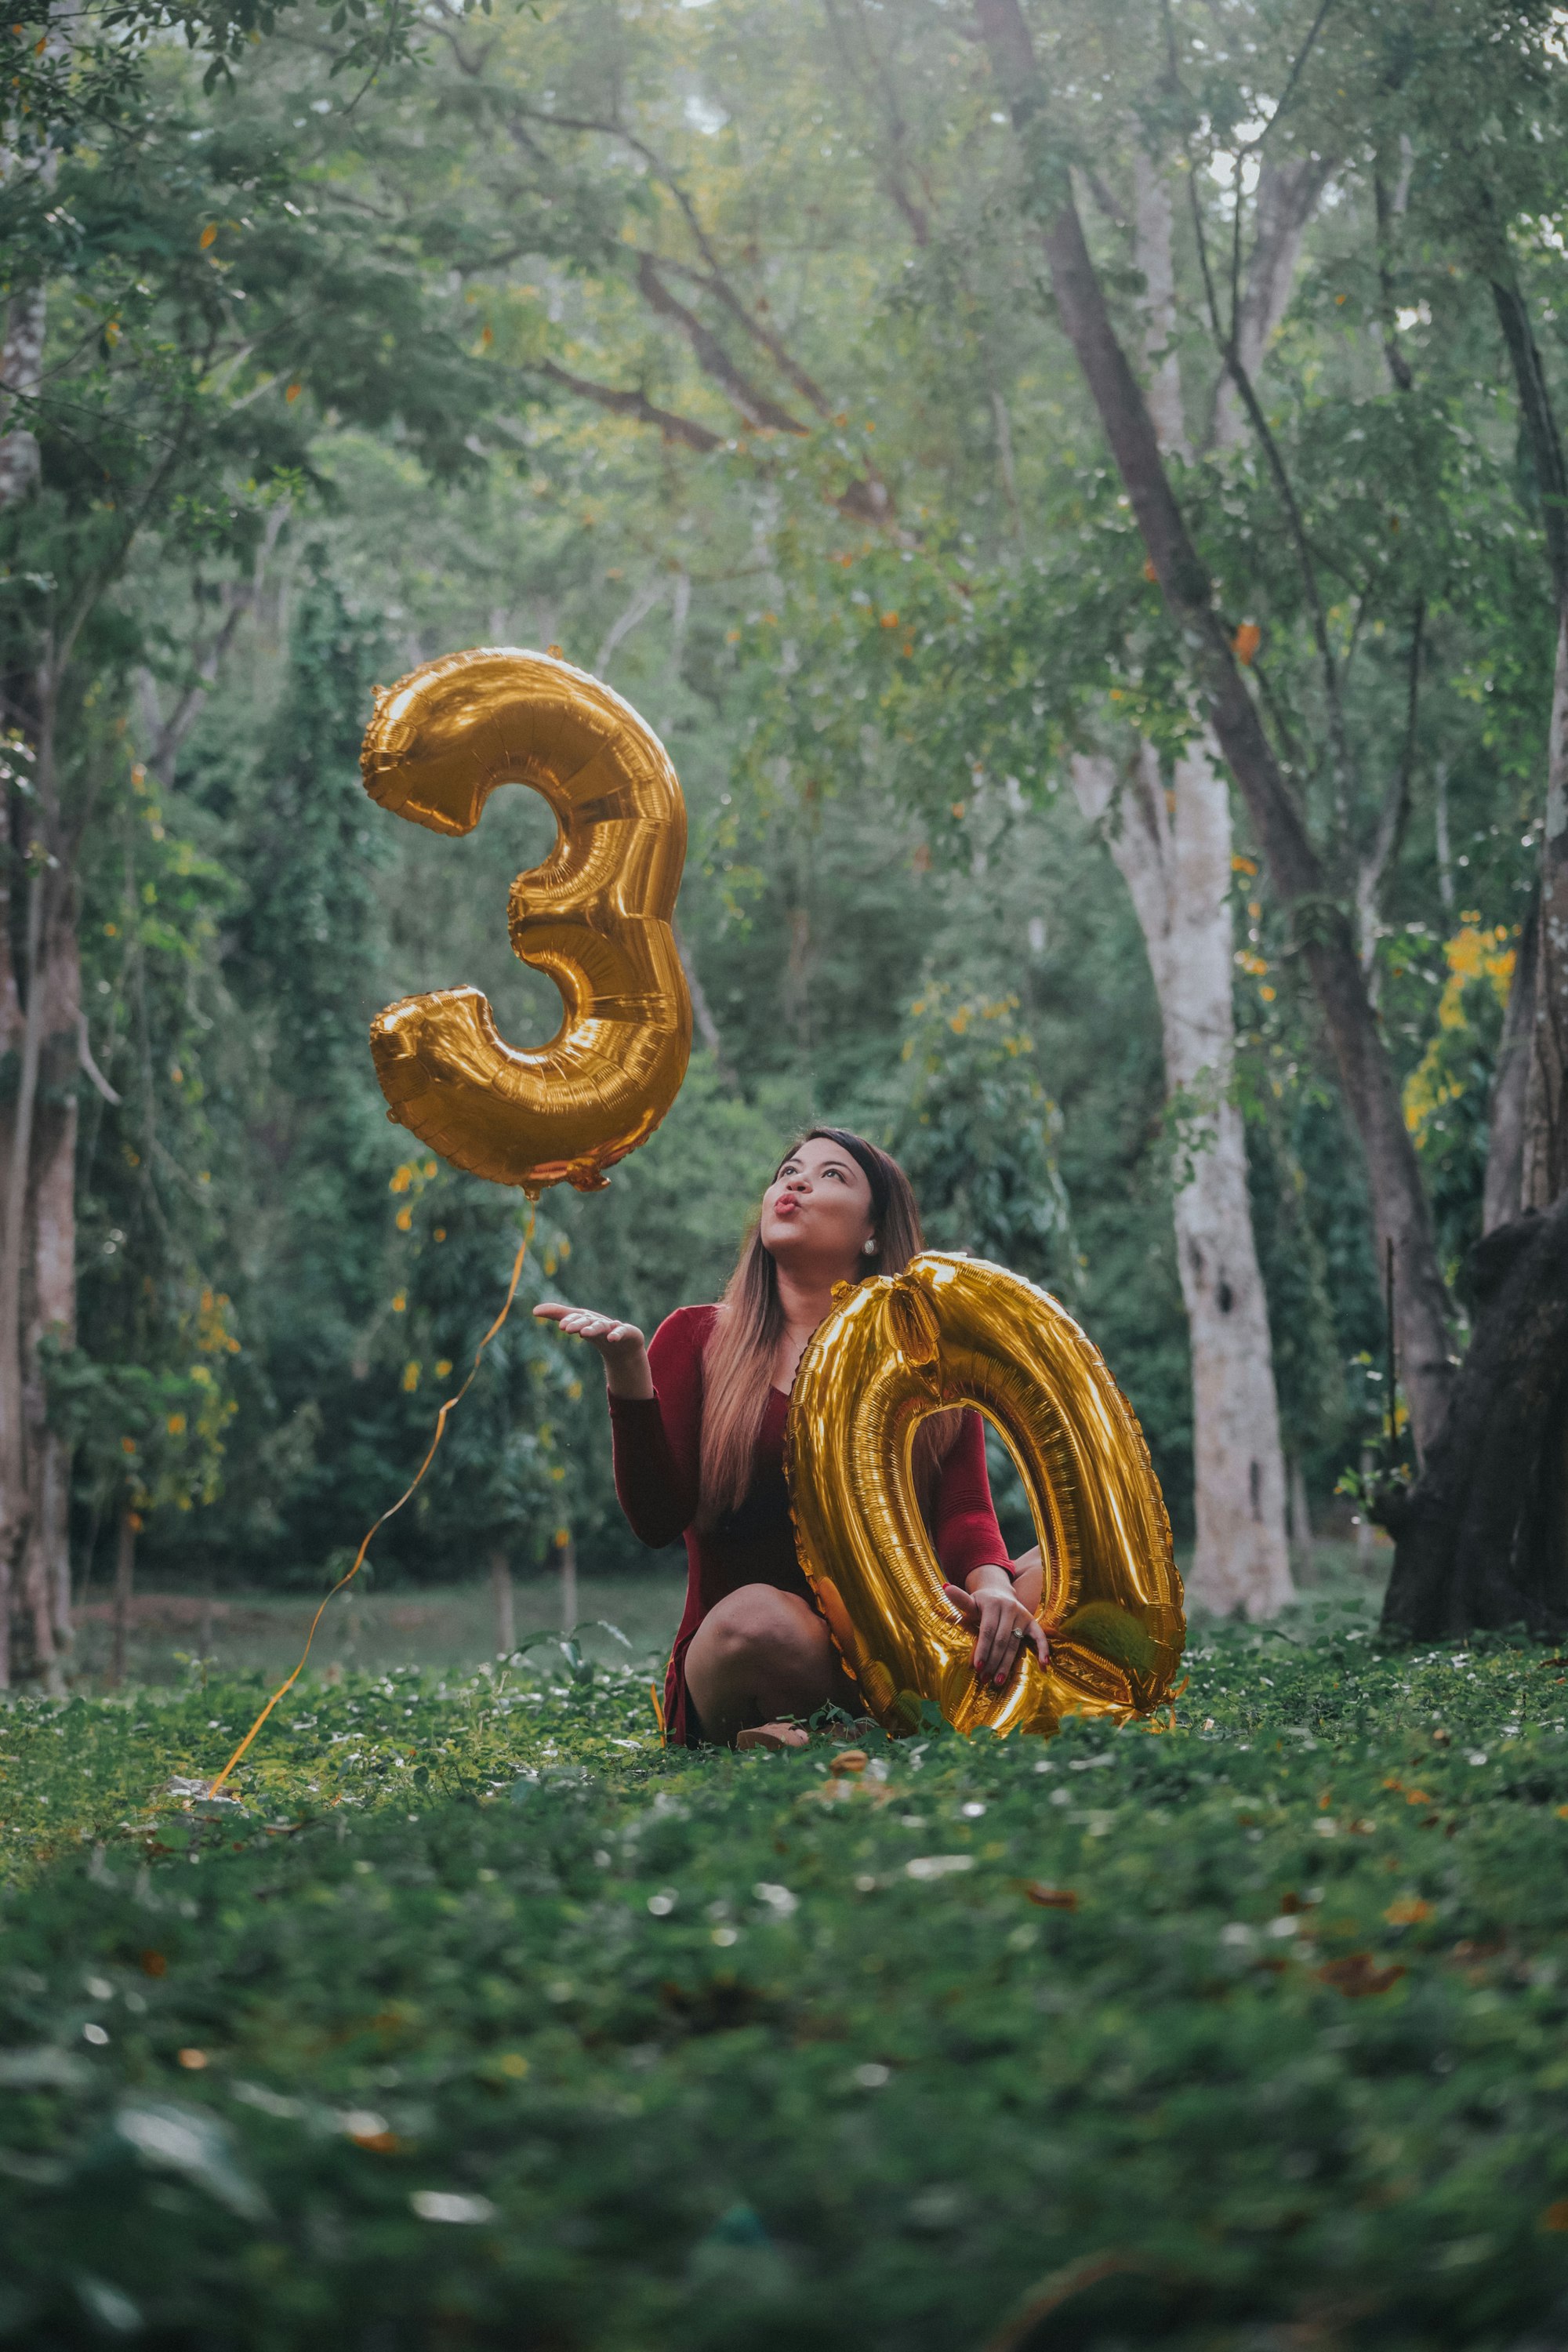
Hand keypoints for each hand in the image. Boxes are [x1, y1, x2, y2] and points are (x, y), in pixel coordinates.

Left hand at [532, 1301, 652, 1398]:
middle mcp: (598, 1321)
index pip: (576, 1318)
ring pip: (602, 1327)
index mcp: (586, 1319)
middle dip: (577, 1324)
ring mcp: (613, 1326)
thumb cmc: (596, 1329)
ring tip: (584, 1333)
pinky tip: (611, 1338)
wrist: (622, 1344)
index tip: (560, 1327)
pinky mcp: (627, 1332)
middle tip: (565, 1328)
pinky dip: (617, 1334)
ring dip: (593, 1329)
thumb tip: (533, 1310)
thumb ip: (557, 1315)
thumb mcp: (576, 1322)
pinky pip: (621, 1332)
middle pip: (587, 1321)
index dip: (568, 1320)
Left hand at [943, 1574, 1048, 1688]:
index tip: (976, 1667)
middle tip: (985, 1679)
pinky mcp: (1032, 1621)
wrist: (999, 1592)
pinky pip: (1040, 1637)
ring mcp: (1022, 1615)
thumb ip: (960, 1601)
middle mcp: (1010, 1608)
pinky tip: (1044, 1666)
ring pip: (1015, 1644)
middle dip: (992, 1661)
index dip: (982, 1650)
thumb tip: (945, 1587)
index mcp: (993, 1603)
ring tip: (998, 1681)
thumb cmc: (981, 1602)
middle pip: (1001, 1640)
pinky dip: (1043, 1651)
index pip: (987, 1631)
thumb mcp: (970, 1601)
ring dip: (1007, 1664)